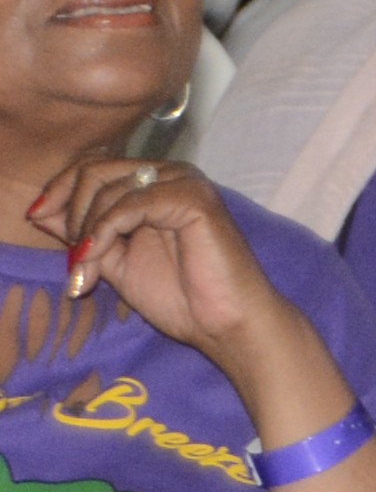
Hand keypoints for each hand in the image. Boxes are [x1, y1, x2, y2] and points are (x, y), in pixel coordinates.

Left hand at [31, 156, 333, 422]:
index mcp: (154, 185)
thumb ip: (84, 235)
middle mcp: (169, 175)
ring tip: (89, 273)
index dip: (59, 191)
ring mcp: (184, 183)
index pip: (93, 169)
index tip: (36, 219)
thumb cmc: (178, 295)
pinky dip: (104, 233)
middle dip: (71, 214)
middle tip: (74, 261)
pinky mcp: (193, 199)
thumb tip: (40, 211)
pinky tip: (98, 261)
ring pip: (109, 188)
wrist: (223, 323)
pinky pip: (130, 205)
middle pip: (95, 171)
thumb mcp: (114, 260)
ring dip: (86, 233)